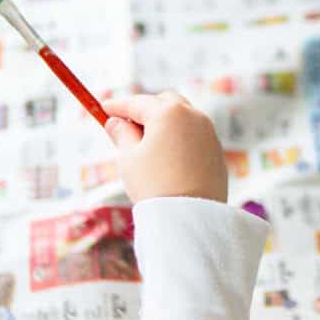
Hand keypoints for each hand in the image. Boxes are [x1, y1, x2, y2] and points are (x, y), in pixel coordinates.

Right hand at [103, 92, 228, 203]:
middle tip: (126, 125)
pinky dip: (179, 138)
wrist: (189, 216)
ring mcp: (209, 133)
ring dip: (164, 123)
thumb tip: (116, 122)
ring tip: (145, 144)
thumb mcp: (128, 157)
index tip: (103, 109)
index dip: (117, 106)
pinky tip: (166, 156)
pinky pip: (194, 135)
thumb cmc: (155, 185)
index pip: (137, 102)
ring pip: (183, 118)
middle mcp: (194, 117)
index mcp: (169, 113)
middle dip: (145, 110)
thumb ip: (121, 134)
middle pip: (165, 102)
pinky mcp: (216, 151)